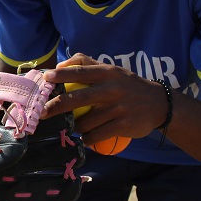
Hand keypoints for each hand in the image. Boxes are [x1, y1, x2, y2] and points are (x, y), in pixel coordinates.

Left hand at [41, 53, 169, 143]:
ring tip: (76, 125)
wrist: (159, 104)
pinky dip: (87, 138)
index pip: (81, 72)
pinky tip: (86, 136)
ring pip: (85, 122)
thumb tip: (59, 65)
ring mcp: (118, 108)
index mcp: (108, 73)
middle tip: (41, 112)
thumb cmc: (127, 85)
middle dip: (57, 106)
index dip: (62, 75)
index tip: (46, 78)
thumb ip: (86, 63)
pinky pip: (95, 135)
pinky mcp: (122, 126)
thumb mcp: (111, 69)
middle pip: (78, 98)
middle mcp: (113, 89)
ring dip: (76, 126)